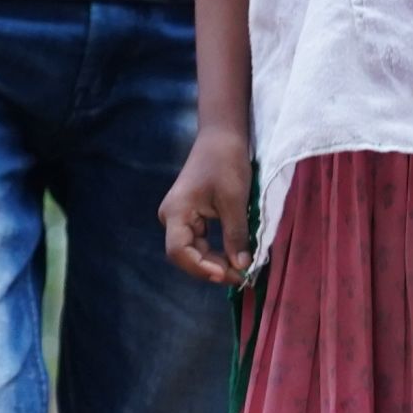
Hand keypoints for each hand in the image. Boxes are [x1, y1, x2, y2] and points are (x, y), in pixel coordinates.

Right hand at [161, 128, 255, 286]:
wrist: (222, 136)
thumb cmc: (226, 162)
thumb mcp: (234, 201)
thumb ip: (235, 235)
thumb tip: (241, 267)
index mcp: (175, 212)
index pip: (179, 251)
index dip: (201, 267)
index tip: (228, 274)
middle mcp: (171, 217)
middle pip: (185, 254)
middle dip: (210, 268)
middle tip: (240, 277)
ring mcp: (180, 216)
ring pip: (193, 250)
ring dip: (214, 262)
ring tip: (238, 270)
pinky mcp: (191, 215)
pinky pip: (199, 240)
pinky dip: (215, 251)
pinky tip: (232, 256)